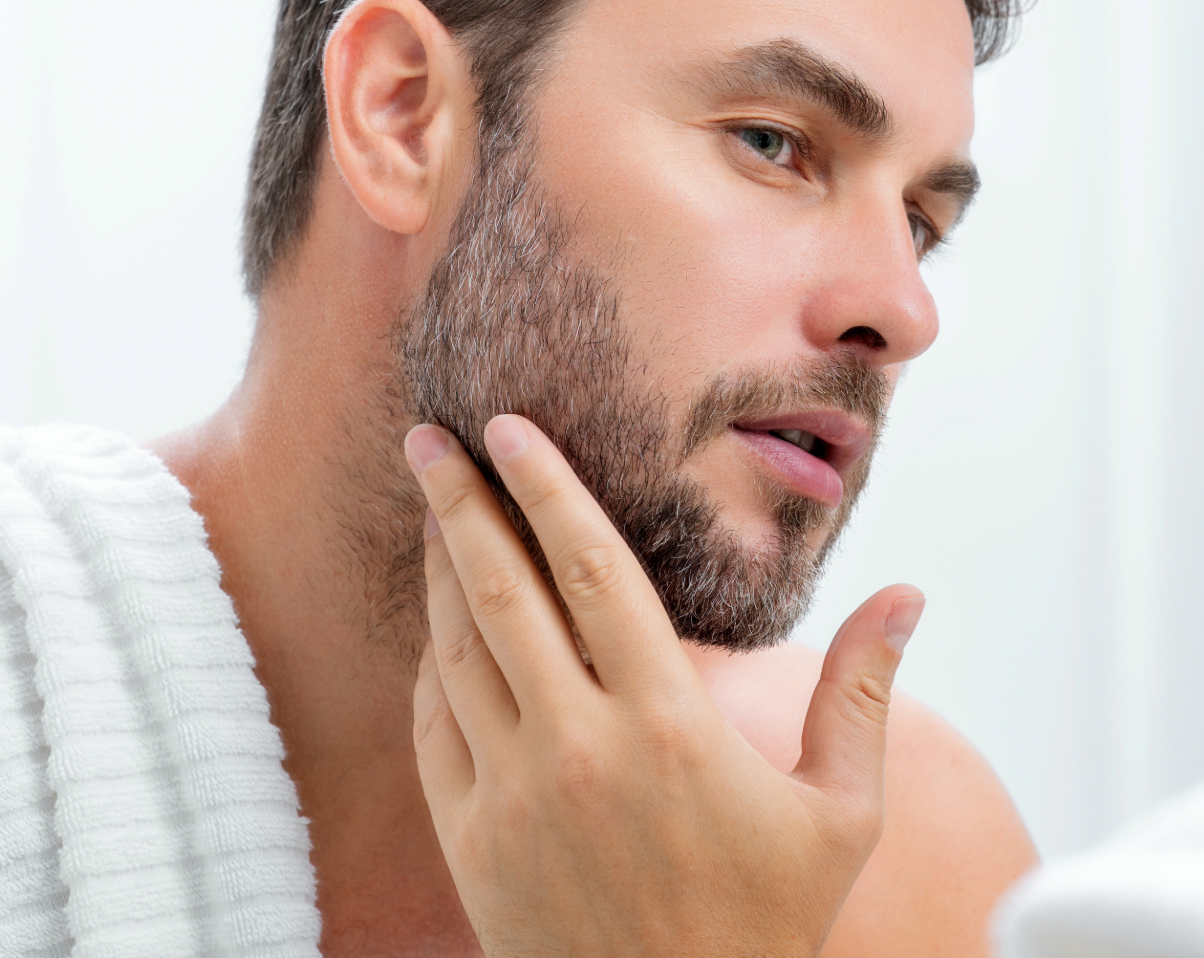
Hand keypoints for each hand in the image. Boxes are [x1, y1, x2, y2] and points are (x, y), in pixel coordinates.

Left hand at [405, 414, 923, 957]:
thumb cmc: (764, 925)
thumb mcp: (840, 814)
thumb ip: (863, 693)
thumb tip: (907, 593)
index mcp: (668, 726)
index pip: (591, 570)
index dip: (546, 488)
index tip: (511, 429)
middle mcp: (578, 749)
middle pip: (503, 592)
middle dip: (461, 503)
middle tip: (430, 439)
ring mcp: (512, 796)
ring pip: (458, 650)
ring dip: (440, 568)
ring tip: (430, 505)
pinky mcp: (469, 841)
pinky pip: (435, 724)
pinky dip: (432, 659)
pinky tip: (437, 620)